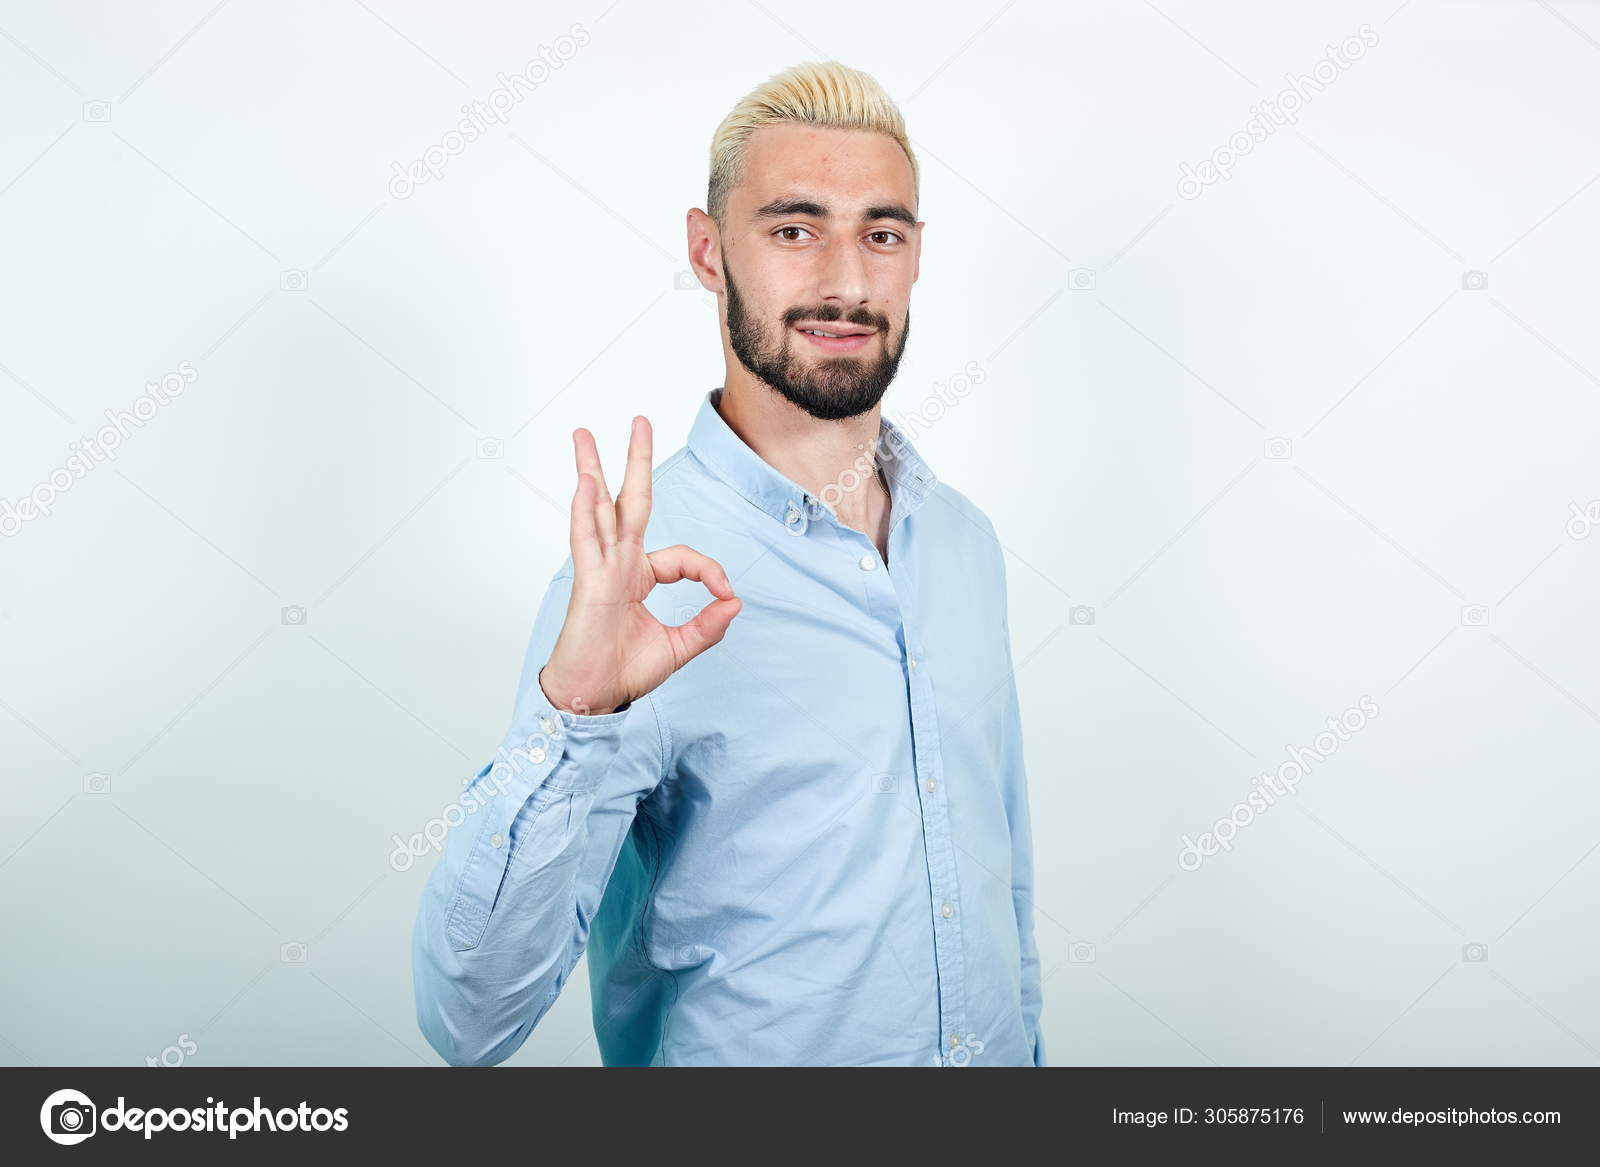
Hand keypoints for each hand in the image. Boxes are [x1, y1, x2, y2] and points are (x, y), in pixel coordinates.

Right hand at [538, 416, 740, 715]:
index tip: (726, 595)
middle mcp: (619, 566)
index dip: (710, 571)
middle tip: (638, 421)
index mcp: (638, 577)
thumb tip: (735, 602)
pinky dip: (585, 510)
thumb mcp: (679, 647)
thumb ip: (708, 625)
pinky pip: (586, 540)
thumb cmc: (622, 671)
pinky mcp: (588, 583)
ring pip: (599, 509)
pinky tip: (586, 482)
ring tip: (585, 434)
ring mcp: (601, 570)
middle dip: (635, 461)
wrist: (592, 697)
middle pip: (629, 502)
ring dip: (593, 469)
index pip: (682, 556)